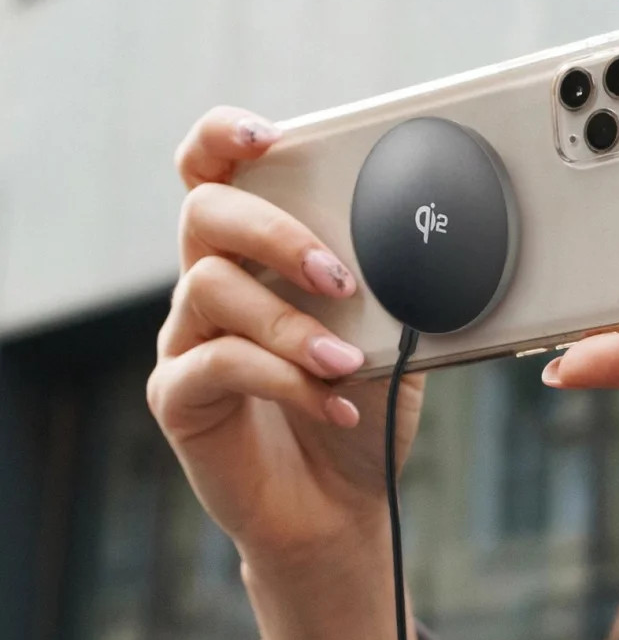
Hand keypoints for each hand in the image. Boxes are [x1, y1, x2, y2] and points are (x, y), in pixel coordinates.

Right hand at [146, 106, 426, 573]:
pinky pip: (218, 364)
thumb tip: (417, 248)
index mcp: (256, 257)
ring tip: (348, 361)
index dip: (223, 140)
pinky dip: (284, 378)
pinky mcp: (179, 396)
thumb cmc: (362, 408)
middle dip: (276, 233)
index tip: (266, 137)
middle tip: (338, 276)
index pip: (214, 175)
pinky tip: (336, 406)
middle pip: (204, 214)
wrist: (342, 502)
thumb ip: (387, 292)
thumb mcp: (388, 340)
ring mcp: (188, 339)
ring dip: (290, 321)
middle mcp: (211, 286)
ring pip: (210, 288)